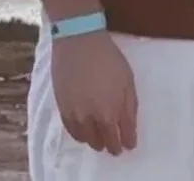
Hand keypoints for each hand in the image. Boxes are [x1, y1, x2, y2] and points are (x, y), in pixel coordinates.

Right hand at [52, 31, 137, 153]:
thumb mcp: (128, 80)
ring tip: (101, 142)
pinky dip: (80, 136)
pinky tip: (85, 134)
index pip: (122, 135)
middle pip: (104, 141)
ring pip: (87, 139)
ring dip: (96, 143)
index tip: (130, 145)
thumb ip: (129, 105)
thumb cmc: (109, 59)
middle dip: (112, 146)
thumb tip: (129, 125)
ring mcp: (77, 115)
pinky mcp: (63, 110)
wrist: (78, 45)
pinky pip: (72, 132)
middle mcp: (94, 117)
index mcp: (113, 109)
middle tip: (116, 148)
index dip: (127, 142)